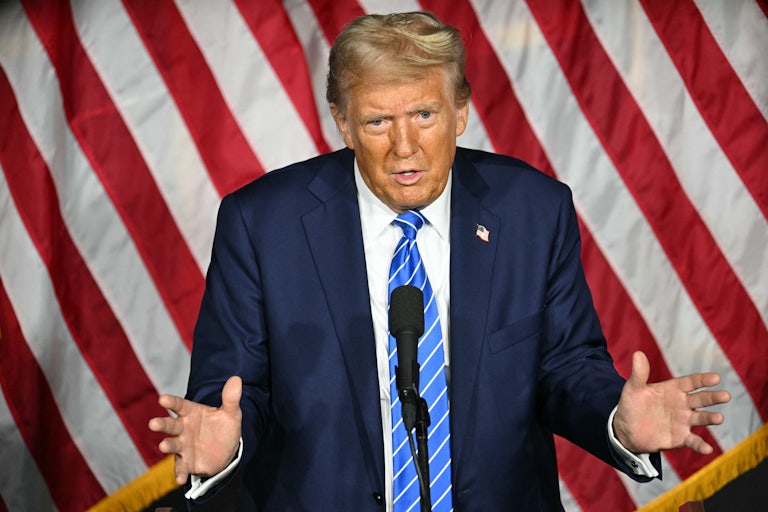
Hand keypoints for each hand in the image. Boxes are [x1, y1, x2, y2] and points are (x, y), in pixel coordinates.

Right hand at [148, 376, 242, 484]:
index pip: (179, 405)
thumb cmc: (223, 427)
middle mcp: (183, 428)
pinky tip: (180, 479)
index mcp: (191, 412)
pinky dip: (180, 473)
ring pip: (172, 445)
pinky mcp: (187, 462)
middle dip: (161, 424)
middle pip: (170, 425)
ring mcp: (183, 446)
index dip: (171, 402)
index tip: (162, 399)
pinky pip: (181, 467)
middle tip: (153, 423)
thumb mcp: (230, 413)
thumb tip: (237, 379)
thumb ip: (231, 398)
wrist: (227, 450)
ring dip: (167, 445)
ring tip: (163, 446)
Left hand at [613, 351, 730, 454]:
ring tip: (719, 418)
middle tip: (725, 396)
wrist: (627, 430)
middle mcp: (682, 404)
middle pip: (701, 399)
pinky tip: (707, 449)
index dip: (703, 380)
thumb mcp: (633, 389)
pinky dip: (701, 445)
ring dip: (710, 418)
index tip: (716, 378)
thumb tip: (638, 353)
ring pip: (701, 418)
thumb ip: (639, 374)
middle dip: (713, 397)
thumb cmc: (632, 405)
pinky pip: (693, 441)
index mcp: (673, 389)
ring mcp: (683, 421)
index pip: (691, 382)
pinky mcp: (680, 437)